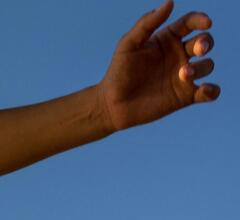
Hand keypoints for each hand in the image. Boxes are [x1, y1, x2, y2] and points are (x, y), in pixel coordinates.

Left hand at [99, 1, 219, 131]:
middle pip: (204, 42)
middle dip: (205, 42)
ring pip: (207, 65)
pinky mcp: (185, 96)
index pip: (191, 23)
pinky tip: (204, 90)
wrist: (112, 105)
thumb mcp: (128, 44)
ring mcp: (184, 76)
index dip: (201, 19)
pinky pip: (209, 92)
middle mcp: (179, 55)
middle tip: (198, 49)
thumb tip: (170, 2)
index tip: (205, 23)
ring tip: (183, 75)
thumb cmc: (118, 72)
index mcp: (168, 39)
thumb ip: (147, 23)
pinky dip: (212, 91)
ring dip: (202, 67)